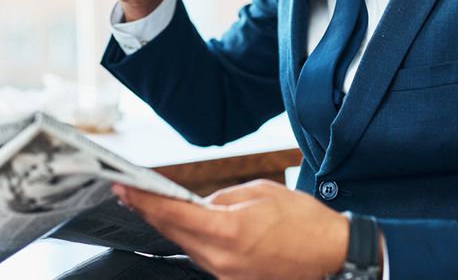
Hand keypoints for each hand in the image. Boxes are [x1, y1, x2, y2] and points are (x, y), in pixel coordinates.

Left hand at [113, 179, 348, 279]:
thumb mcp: (260, 193)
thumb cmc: (304, 221)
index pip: (173, 214)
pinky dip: (190, 241)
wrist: (334, 256)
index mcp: (228, 231)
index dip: (145, 200)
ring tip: (149, 205)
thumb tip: (197, 204)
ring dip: (168, 227)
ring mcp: (227, 276)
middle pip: (174, 233)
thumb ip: (222, 198)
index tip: (124, 187)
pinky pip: (204, 259)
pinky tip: (183, 227)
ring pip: (186, 247)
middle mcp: (222, 260)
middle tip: (127, 192)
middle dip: (149, 211)